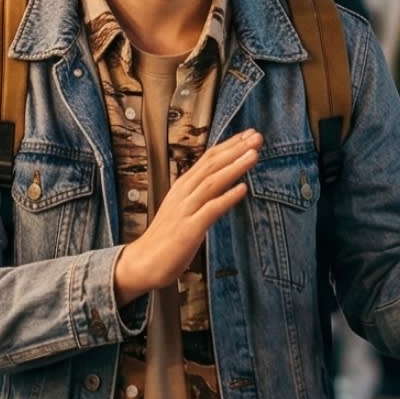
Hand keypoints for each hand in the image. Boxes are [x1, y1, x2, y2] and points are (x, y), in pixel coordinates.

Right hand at [113, 130, 259, 301]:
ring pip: (212, 182)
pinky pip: (211, 209)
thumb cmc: (164, 239)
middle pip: (212, 165)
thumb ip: (199, 195)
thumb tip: (220, 184)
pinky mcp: (189, 229)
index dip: (229, 146)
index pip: (208, 159)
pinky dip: (227, 198)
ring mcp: (185, 210)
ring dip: (234, 167)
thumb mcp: (182, 209)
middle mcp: (183, 194)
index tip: (248, 136)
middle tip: (257, 137)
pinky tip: (242, 189)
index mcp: (182, 187)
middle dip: (236, 149)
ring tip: (253, 155)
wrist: (143, 262)